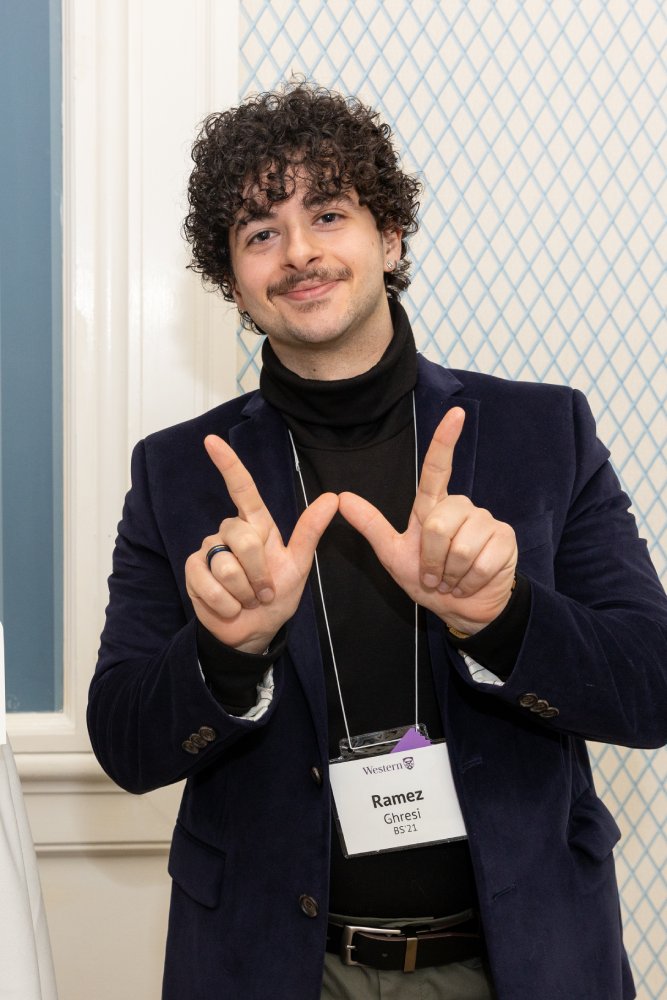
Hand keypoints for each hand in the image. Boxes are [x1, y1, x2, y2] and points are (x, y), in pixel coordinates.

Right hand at [186, 435, 337, 652]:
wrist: (254, 631)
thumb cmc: (278, 595)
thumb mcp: (300, 564)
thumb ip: (311, 531)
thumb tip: (334, 497)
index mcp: (257, 525)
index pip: (242, 489)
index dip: (228, 464)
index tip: (212, 440)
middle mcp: (230, 532)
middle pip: (243, 538)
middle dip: (259, 572)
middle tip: (264, 591)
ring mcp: (209, 550)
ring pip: (226, 565)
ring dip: (243, 592)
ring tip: (246, 599)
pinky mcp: (192, 571)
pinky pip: (209, 584)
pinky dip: (226, 603)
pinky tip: (230, 607)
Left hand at [338, 407, 516, 634]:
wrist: (463, 609)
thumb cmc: (429, 581)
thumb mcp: (393, 555)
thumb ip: (371, 526)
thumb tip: (341, 498)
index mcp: (434, 506)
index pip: (438, 468)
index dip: (445, 440)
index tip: (456, 413)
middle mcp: (461, 506)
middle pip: (438, 526)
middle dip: (431, 561)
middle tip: (435, 576)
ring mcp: (486, 520)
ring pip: (460, 546)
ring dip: (450, 574)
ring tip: (453, 579)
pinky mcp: (505, 538)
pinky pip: (481, 561)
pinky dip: (469, 581)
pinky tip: (470, 582)